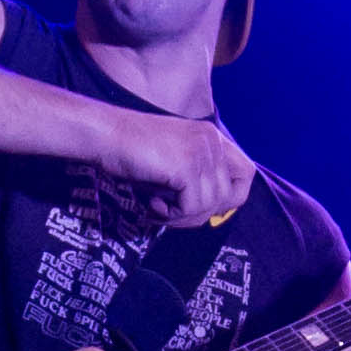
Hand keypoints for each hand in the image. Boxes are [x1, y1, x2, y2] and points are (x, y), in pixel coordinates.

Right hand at [95, 98, 258, 227]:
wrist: (104, 134)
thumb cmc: (129, 150)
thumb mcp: (172, 160)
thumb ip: (196, 178)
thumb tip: (213, 214)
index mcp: (211, 136)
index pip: (246, 173)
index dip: (231, 196)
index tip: (204, 207)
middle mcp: (212, 141)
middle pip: (229, 196)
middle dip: (199, 213)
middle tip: (170, 210)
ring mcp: (201, 152)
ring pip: (209, 206)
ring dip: (181, 215)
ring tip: (155, 205)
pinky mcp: (187, 166)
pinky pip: (192, 207)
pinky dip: (170, 214)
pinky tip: (150, 203)